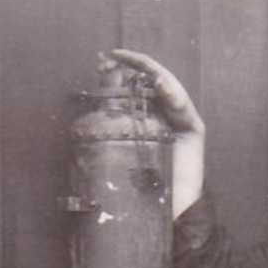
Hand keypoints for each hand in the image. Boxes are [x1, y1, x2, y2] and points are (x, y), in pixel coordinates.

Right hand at [105, 49, 204, 135]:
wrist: (185, 131)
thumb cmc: (184, 116)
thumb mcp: (178, 105)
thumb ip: (168, 93)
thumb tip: (157, 79)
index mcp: (162, 76)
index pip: (143, 62)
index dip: (129, 56)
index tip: (114, 53)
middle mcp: (153, 81)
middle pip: (132, 68)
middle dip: (117, 65)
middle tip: (101, 69)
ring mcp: (148, 91)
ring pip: (129, 80)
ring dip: (115, 78)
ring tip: (101, 79)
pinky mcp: (144, 102)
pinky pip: (129, 94)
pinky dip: (119, 93)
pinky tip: (108, 97)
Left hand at [106, 49, 205, 217]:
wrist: (170, 211)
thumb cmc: (142, 188)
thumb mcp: (119, 160)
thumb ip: (106, 145)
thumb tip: (73, 138)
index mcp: (145, 117)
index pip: (134, 87)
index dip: (122, 71)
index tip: (105, 59)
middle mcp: (164, 114)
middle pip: (152, 80)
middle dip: (137, 64)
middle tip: (119, 55)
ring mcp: (181, 119)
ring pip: (169, 87)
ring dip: (154, 72)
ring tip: (140, 65)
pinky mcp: (194, 128)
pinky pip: (183, 106)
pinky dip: (172, 94)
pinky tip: (160, 86)